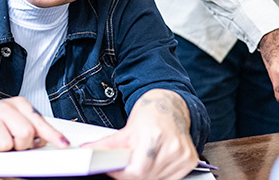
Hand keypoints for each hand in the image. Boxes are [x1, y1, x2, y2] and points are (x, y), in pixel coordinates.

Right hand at [0, 97, 69, 151]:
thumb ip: (33, 132)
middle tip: (13, 145)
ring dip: (1, 149)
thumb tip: (44, 143)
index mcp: (19, 104)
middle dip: (21, 145)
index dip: (52, 135)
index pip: (39, 121)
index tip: (63, 144)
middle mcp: (4, 106)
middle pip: (25, 134)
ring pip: (6, 144)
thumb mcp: (15, 122)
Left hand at [83, 89, 197, 179]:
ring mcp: (183, 154)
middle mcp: (172, 146)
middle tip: (125, 165)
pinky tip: (156, 161)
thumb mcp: (127, 128)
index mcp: (154, 136)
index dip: (122, 174)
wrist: (170, 106)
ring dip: (146, 174)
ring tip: (142, 159)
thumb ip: (108, 144)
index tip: (114, 170)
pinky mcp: (189, 160)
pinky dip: (159, 173)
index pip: (136, 171)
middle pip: (146, 177)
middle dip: (131, 174)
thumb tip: (88, 150)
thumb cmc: (150, 113)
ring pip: (157, 179)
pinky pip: (170, 178)